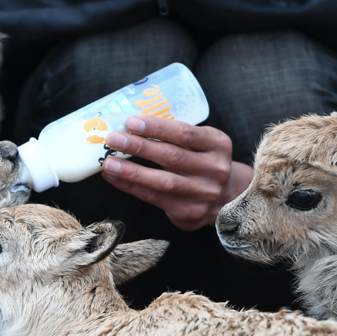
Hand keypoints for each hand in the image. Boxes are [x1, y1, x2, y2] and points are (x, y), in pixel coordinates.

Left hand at [101, 116, 252, 230]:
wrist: (227, 197)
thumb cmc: (202, 162)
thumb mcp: (201, 143)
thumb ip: (175, 135)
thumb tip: (128, 126)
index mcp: (218, 144)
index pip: (185, 133)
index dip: (157, 128)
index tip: (131, 122)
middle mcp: (215, 169)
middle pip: (172, 157)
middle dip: (139, 147)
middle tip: (114, 139)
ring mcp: (204, 193)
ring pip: (164, 182)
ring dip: (132, 172)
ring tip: (109, 163)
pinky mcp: (190, 212)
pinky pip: (156, 199)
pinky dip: (132, 187)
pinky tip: (115, 179)